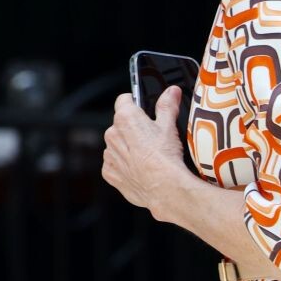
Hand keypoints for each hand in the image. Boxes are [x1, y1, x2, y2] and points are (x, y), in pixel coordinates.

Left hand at [102, 85, 188, 217]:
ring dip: (128, 148)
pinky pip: (114, 164)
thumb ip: (167, 105)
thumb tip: (171, 92)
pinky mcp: (109, 173)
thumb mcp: (170, 126)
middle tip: (151, 138)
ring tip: (147, 157)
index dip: (135, 103)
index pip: (124, 100)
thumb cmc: (166, 157)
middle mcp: (112, 134)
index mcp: (125, 117)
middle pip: (120, 124)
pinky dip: (124, 166)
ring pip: (117, 145)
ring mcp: (109, 154)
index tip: (143, 109)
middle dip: (133, 129)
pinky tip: (140, 170)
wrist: (164, 188)